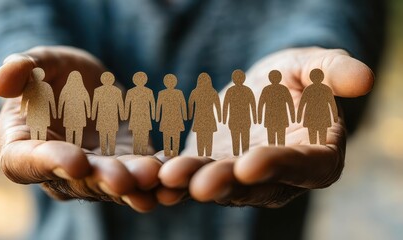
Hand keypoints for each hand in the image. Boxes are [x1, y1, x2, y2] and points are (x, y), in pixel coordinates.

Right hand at [0, 46, 160, 211]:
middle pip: (76, 181)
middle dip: (101, 179)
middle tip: (123, 178)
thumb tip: (0, 82)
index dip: (51, 164)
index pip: (27, 163)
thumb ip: (22, 68)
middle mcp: (56, 169)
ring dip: (131, 185)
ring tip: (151, 177)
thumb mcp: (40, 63)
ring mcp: (91, 172)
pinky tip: (168, 175)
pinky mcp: (122, 167)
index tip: (76, 160)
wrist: (86, 86)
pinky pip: (135, 178)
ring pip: (109, 185)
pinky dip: (151, 178)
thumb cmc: (54, 75)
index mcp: (22, 146)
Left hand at [158, 47, 372, 206]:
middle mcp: (276, 177)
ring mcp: (240, 176)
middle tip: (201, 185)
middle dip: (226, 184)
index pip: (300, 167)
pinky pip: (190, 175)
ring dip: (191, 183)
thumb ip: (333, 72)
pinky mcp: (210, 167)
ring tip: (167, 177)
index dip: (276, 166)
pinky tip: (149, 175)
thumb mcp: (313, 67)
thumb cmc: (295, 78)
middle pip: (253, 185)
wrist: (261, 91)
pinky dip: (170, 177)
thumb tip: (365, 78)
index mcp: (315, 157)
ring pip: (216, 183)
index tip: (250, 164)